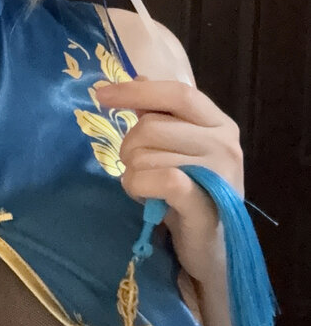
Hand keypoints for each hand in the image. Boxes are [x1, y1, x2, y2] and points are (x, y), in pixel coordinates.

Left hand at [95, 76, 243, 284]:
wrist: (210, 247)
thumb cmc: (189, 195)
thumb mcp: (176, 149)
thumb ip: (161, 115)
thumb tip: (138, 78)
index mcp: (219, 123)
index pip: (176, 93)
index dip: (135, 91)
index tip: (100, 94)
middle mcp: (225, 143)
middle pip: (152, 126)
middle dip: (130, 148)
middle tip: (137, 168)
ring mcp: (218, 173)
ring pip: (146, 155)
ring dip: (133, 174)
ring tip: (148, 188)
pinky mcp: (203, 201)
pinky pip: (156, 179)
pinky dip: (139, 187)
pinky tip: (146, 198)